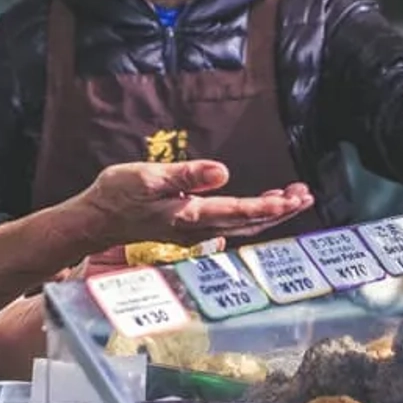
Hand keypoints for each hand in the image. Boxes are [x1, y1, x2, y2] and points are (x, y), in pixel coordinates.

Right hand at [74, 161, 313, 247]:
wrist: (95, 220)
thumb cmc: (117, 195)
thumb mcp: (147, 177)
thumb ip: (186, 175)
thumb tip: (222, 172)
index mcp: (189, 214)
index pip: (238, 212)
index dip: (268, 207)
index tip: (293, 199)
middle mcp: (197, 228)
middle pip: (248, 223)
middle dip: (280, 211)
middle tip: (306, 195)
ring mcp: (194, 231)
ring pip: (242, 225)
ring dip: (270, 213)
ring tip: (294, 197)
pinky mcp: (190, 227)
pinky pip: (231, 224)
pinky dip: (252, 214)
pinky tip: (263, 204)